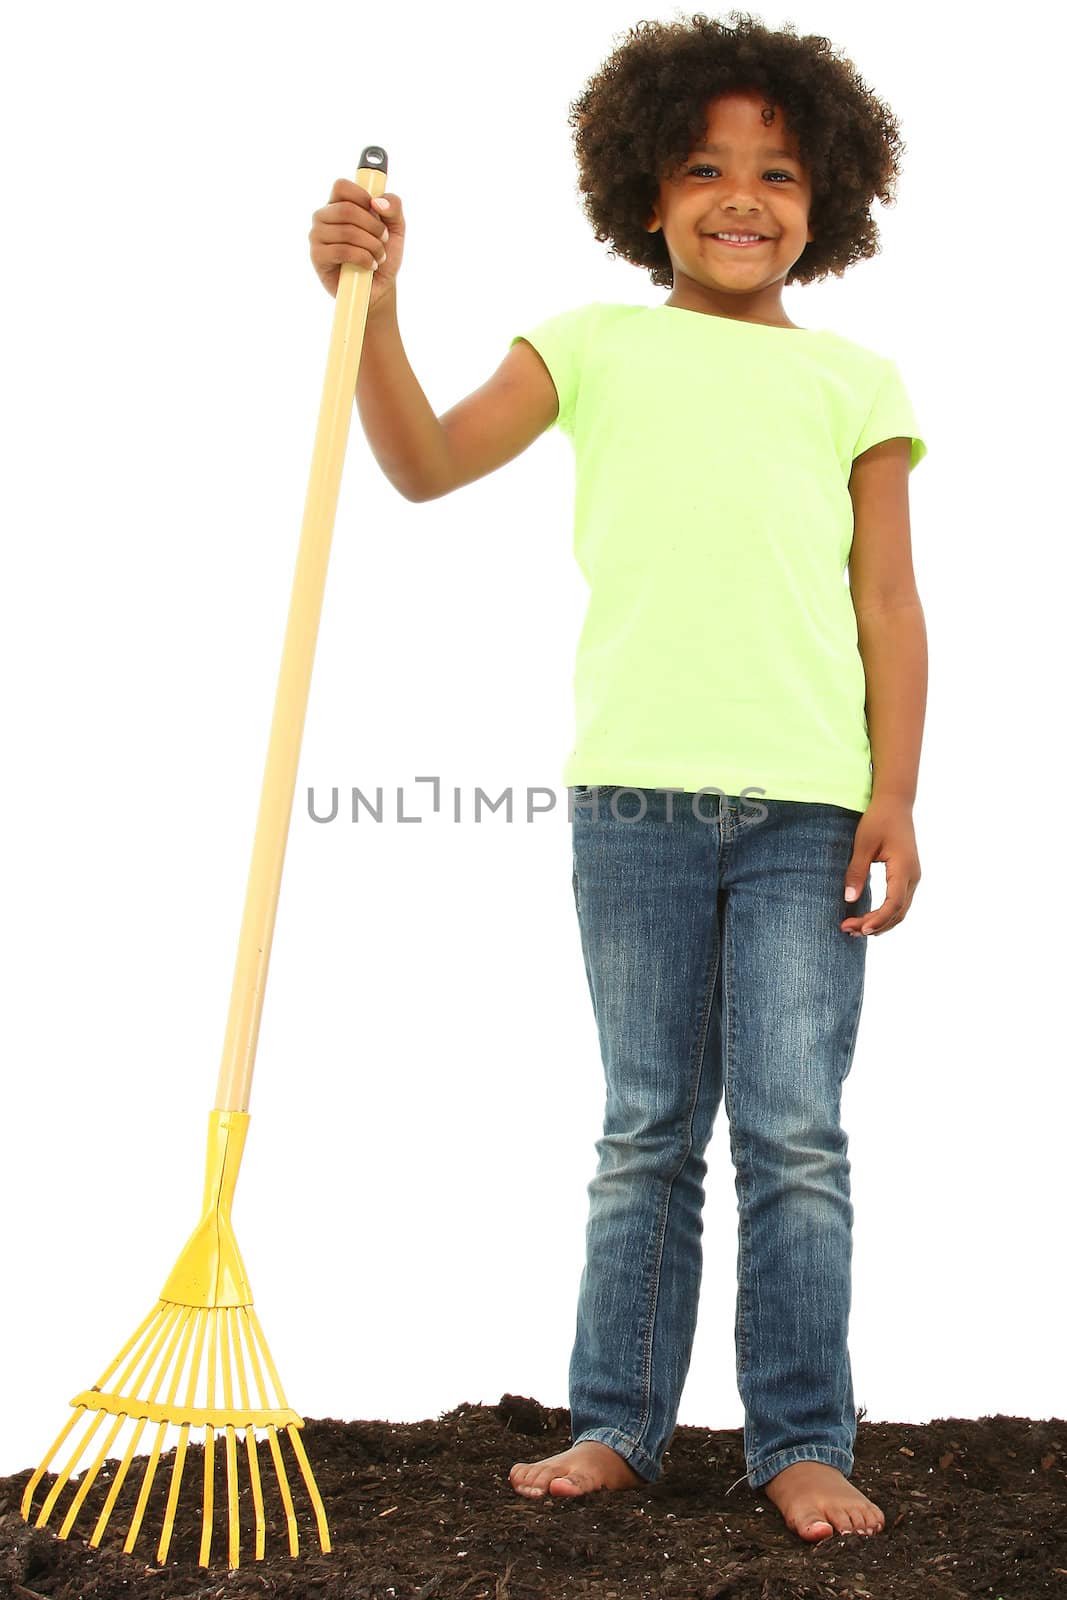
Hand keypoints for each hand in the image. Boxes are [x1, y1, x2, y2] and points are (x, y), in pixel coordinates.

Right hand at [309, 179, 404, 306]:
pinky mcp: (317, 256)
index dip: (362, 196)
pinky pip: (341, 251)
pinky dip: (362, 258)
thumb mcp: (396, 227)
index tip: (377, 211)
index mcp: (338, 203)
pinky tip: (370, 265)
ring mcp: (317, 236)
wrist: (379, 287)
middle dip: (373, 226)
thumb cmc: (384, 254)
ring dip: (371, 245)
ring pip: (346, 232)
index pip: (341, 186)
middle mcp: (323, 216)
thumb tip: (378, 201)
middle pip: (346, 210)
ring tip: (379, 256)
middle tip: (384, 239)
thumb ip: (394, 206)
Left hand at [840, 795, 920, 936]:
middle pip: (898, 912)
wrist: (895, 804)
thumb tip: (849, 899)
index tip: (861, 929)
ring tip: (854, 929)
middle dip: (875, 925)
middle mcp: (913, 876)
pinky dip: (885, 914)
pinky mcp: (907, 876)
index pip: (894, 903)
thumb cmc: (878, 820)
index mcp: (904, 868)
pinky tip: (868, 919)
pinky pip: (899, 902)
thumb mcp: (863, 844)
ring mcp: (912, 877)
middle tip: (848, 930)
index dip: (878, 919)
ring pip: (901, 910)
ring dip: (880, 923)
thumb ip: (857, 871)